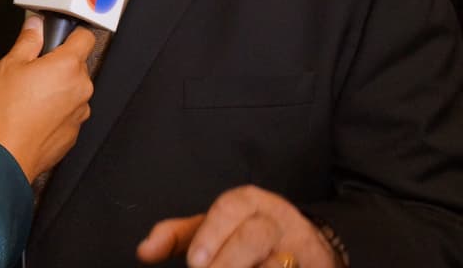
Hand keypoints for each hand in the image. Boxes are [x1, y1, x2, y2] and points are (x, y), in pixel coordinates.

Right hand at [0, 16, 93, 181]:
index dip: (71, 34)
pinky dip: (56, 111)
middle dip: (58, 65)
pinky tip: (34, 115)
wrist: (7, 154)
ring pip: (73, 90)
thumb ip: (28, 41)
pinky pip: (68, 113)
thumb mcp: (10, 65)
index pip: (85, 37)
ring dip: (58, 89)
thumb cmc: (7, 112)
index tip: (59, 36)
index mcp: (68, 66)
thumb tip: (35, 26)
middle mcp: (81, 88)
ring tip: (30, 96)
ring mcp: (80, 112)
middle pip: (77, 66)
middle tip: (33, 70)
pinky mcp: (74, 132)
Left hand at [137, 185, 338, 267]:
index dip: (212, 235)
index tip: (196, 262)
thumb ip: (176, 237)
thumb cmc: (247, 235)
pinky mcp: (318, 267)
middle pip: (254, 235)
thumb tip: (144, 251)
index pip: (231, 209)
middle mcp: (277, 220)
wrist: (308, 246)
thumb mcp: (211, 229)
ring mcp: (302, 247)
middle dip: (229, 261)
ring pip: (279, 261)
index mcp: (249, 202)